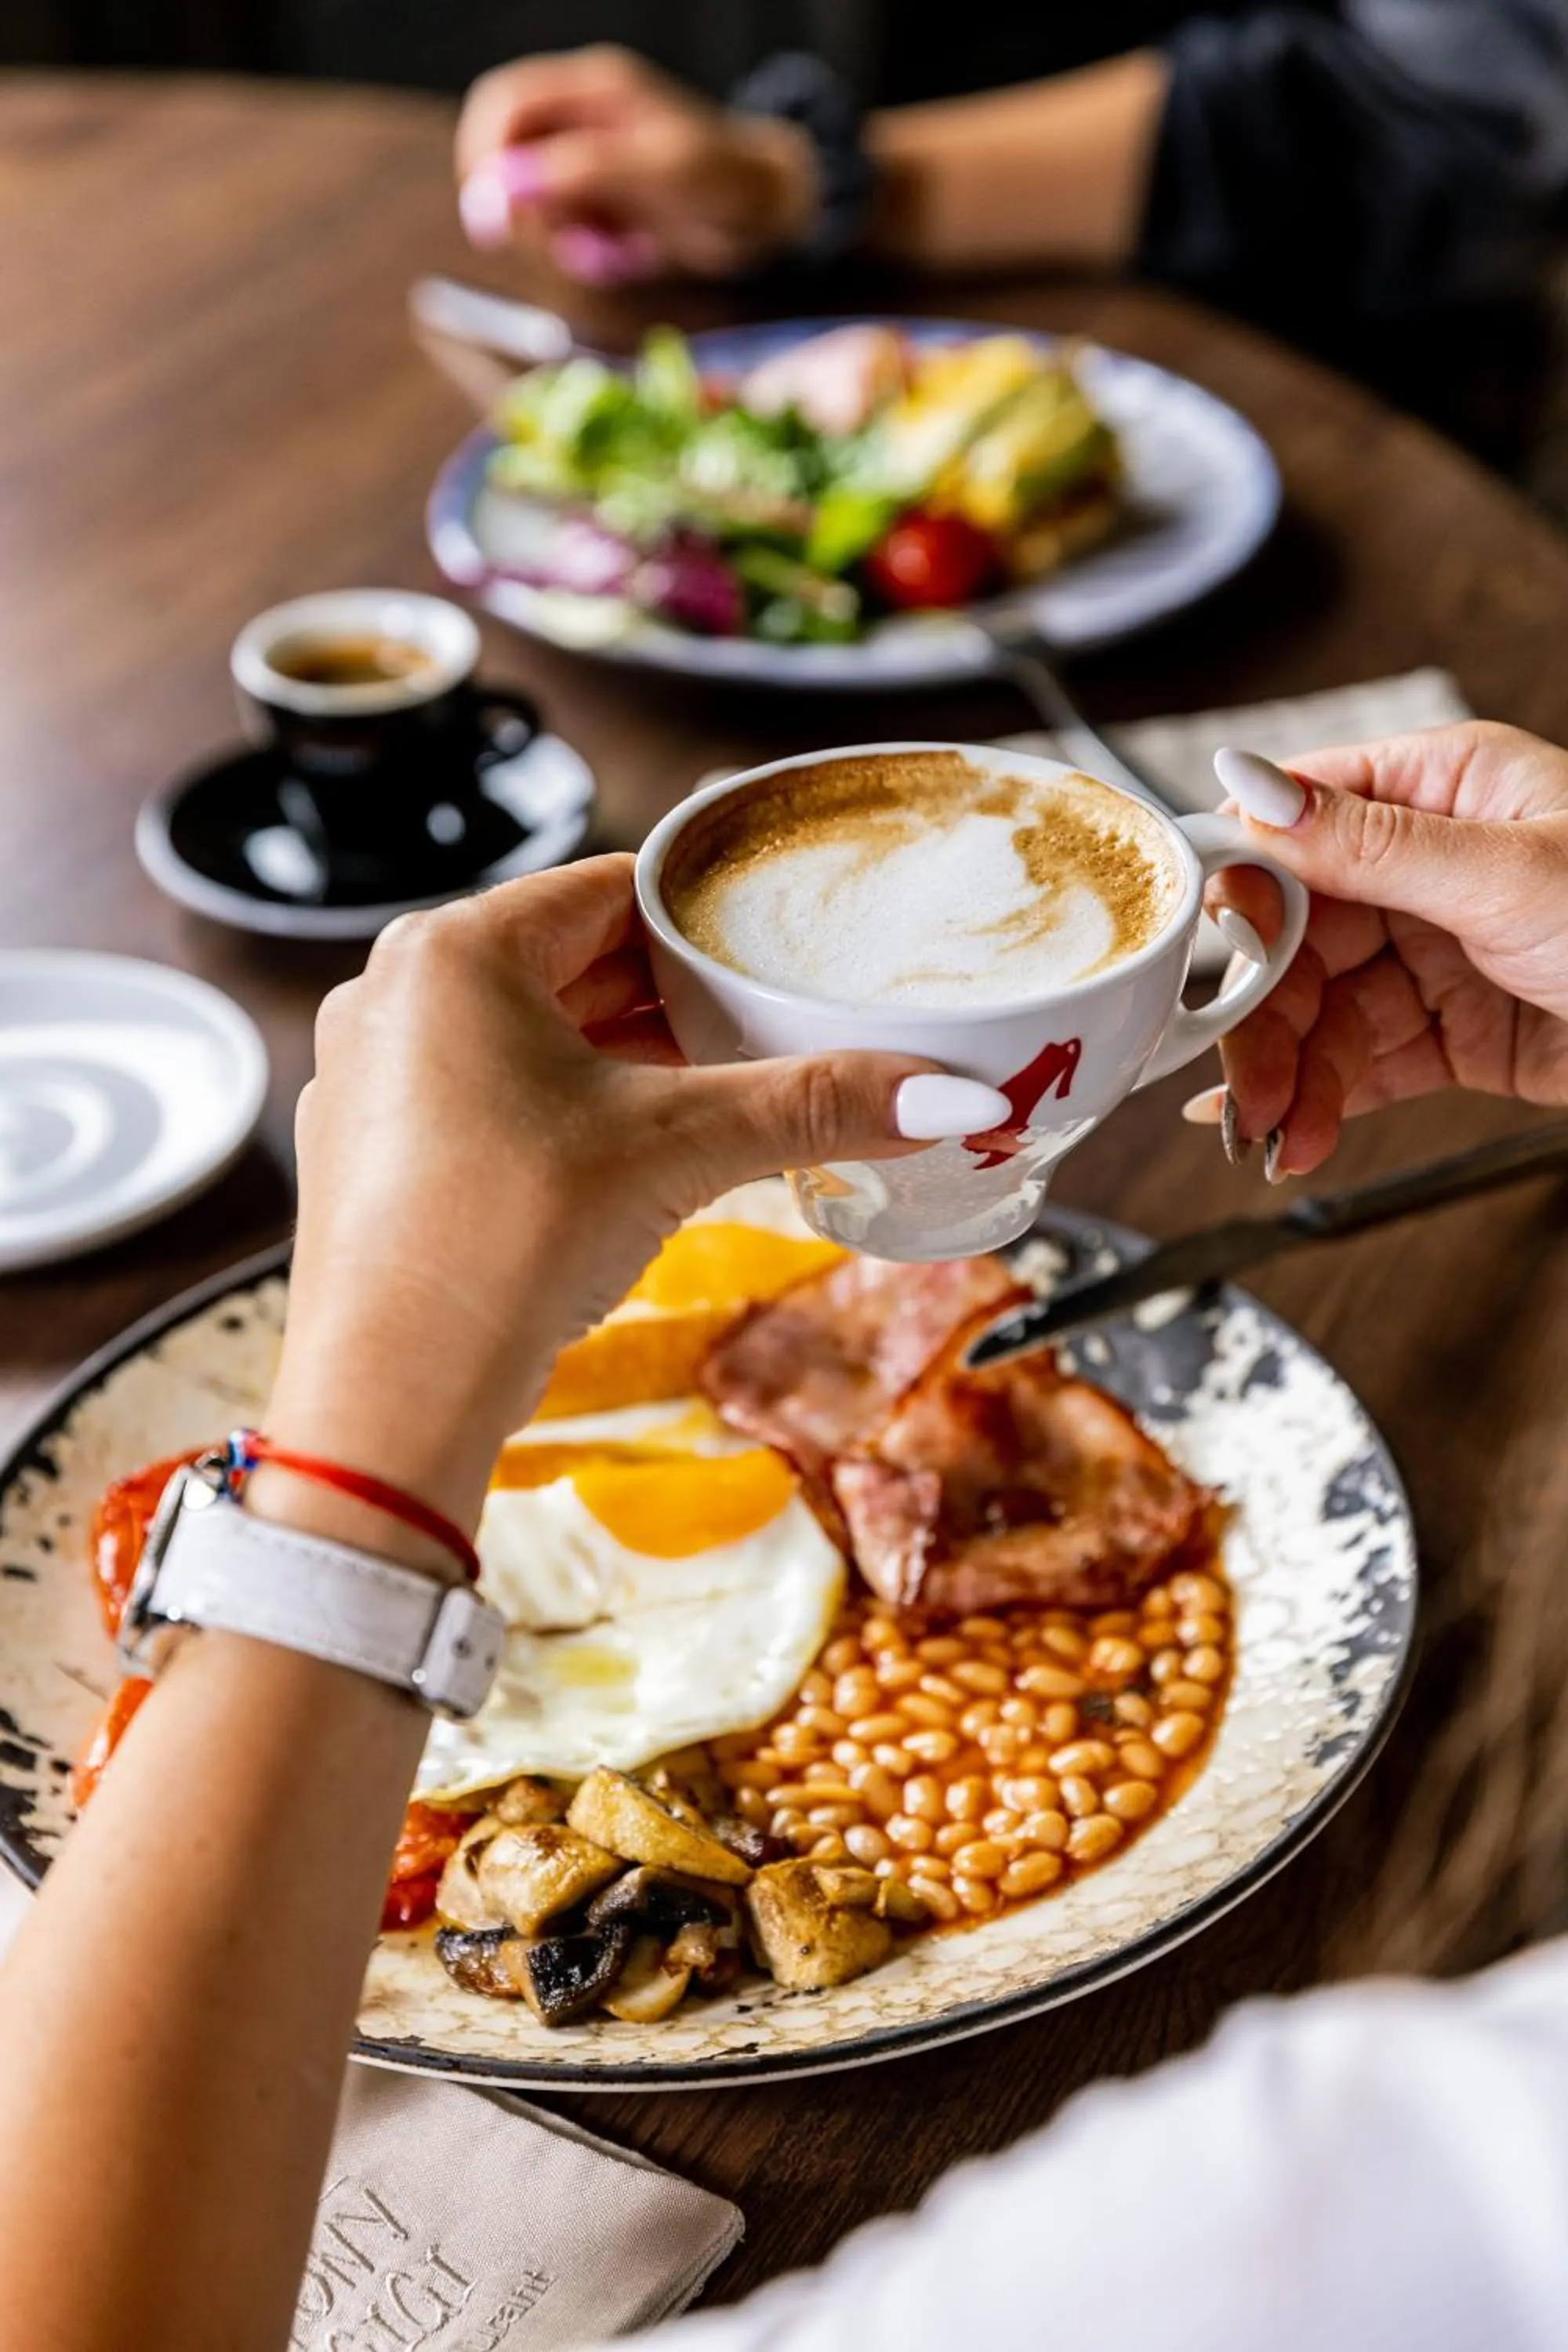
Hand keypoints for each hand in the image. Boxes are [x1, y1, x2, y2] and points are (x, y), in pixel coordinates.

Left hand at [268, 856, 976, 1528]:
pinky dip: (565, 1115)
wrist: (393, 1398)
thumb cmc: (508, 1238)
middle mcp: (393, 995)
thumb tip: (952, 1093)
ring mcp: (371, 1078)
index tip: (778, 966)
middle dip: (675, 1004)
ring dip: (625, 1064)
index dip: (707, 928)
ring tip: (716, 1102)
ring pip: (531, 1038)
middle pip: (572, 965)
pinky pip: (488, 1098)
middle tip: (769, 1036)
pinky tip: (629, 1163)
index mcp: (451, 950)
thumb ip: (816, 1104)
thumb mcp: (680, 1147)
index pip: (611, 894)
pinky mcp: (371, 1154)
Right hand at [454, 45, 817, 282]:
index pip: (503, 105)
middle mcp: (581, 121)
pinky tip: (617, 259)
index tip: (494, 216)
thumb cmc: (725, 178)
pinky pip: (562, 231)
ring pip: (530, 201)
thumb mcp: (657, 170)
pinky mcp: (601, 203)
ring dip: (553, 238)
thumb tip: (507, 186)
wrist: (767, 211)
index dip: (486, 158)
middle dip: (518, 207)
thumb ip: (583, 172)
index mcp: (592, 90)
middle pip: (505, 156)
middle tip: (557, 245)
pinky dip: (578, 254)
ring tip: (606, 254)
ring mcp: (588, 163)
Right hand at [1195, 723, 1567, 1176]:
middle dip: (1259, 1013)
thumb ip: (1370, 843)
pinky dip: (1324, 1103)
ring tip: (1273, 1130)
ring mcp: (1435, 951)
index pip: (1297, 821)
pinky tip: (1298, 1133)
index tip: (1198, 947)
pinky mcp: (1450, 1032)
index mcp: (1439, 788)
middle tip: (1239, 1077)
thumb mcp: (1509, 872)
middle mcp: (1426, 865)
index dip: (1240, 886)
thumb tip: (1253, 783)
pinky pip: (1362, 1064)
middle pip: (1295, 934)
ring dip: (1286, 1076)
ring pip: (1319, 1010)